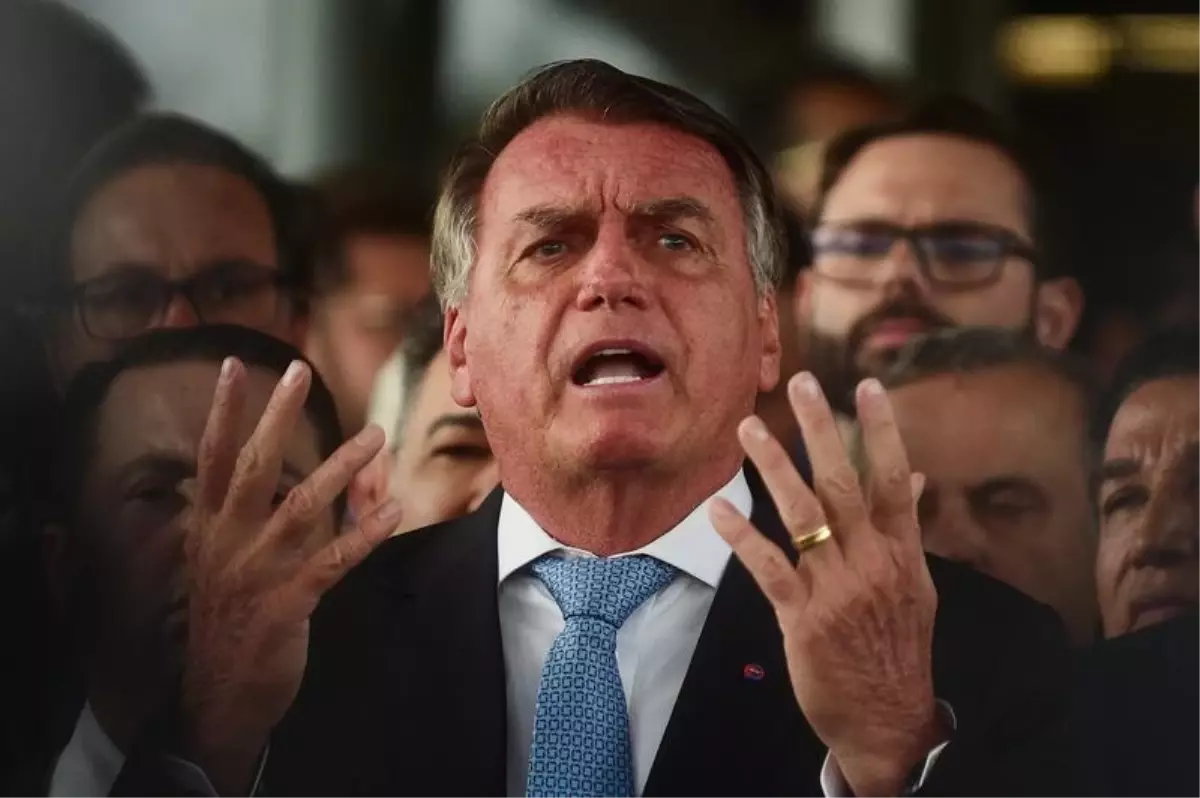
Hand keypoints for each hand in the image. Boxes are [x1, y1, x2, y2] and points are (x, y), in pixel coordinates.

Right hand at [179, 358, 402, 795]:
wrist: (219, 697)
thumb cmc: (227, 622)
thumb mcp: (219, 565)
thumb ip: (244, 521)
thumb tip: (281, 478)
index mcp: (210, 529)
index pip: (213, 458)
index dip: (224, 412)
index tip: (235, 365)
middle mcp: (229, 542)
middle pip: (254, 466)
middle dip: (277, 416)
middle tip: (300, 371)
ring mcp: (259, 572)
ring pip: (302, 506)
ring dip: (341, 467)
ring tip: (376, 434)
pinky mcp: (289, 603)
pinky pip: (334, 559)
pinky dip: (365, 533)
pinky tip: (393, 509)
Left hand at [710, 373, 944, 797]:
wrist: (888, 718)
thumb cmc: (897, 646)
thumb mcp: (917, 586)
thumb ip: (908, 528)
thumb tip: (914, 476)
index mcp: (902, 553)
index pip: (892, 479)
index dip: (881, 430)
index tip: (865, 385)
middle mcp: (872, 562)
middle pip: (844, 483)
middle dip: (822, 430)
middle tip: (802, 383)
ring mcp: (836, 589)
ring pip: (802, 514)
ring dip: (773, 467)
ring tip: (749, 428)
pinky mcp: (803, 616)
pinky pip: (768, 566)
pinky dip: (742, 535)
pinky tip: (717, 509)